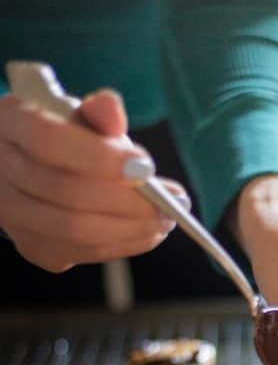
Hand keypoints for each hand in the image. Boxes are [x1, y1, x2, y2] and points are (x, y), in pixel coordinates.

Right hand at [0, 90, 189, 271]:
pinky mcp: (32, 247)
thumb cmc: (60, 134)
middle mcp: (1, 174)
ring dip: (132, 230)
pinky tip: (148, 233)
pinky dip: (122, 245)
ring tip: (167, 220)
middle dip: (129, 203)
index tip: (146, 168)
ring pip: (75, 232)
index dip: (99, 157)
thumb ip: (98, 112)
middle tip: (173, 204)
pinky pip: (82, 253)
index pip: (48, 142)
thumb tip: (112, 110)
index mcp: (10, 126)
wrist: (26, 165)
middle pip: (67, 194)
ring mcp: (12, 216)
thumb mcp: (76, 113)